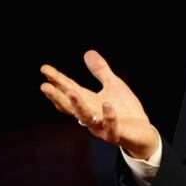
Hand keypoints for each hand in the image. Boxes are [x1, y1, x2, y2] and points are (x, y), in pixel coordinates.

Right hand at [40, 50, 158, 159]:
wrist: (142, 131)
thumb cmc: (125, 108)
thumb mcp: (113, 85)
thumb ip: (100, 71)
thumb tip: (87, 52)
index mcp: (88, 102)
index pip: (69, 89)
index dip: (57, 80)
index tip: (44, 68)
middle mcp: (90, 115)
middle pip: (70, 106)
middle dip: (57, 96)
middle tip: (44, 86)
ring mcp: (101, 126)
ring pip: (86, 117)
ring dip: (77, 105)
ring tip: (70, 92)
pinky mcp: (116, 133)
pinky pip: (111, 126)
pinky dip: (108, 116)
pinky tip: (107, 105)